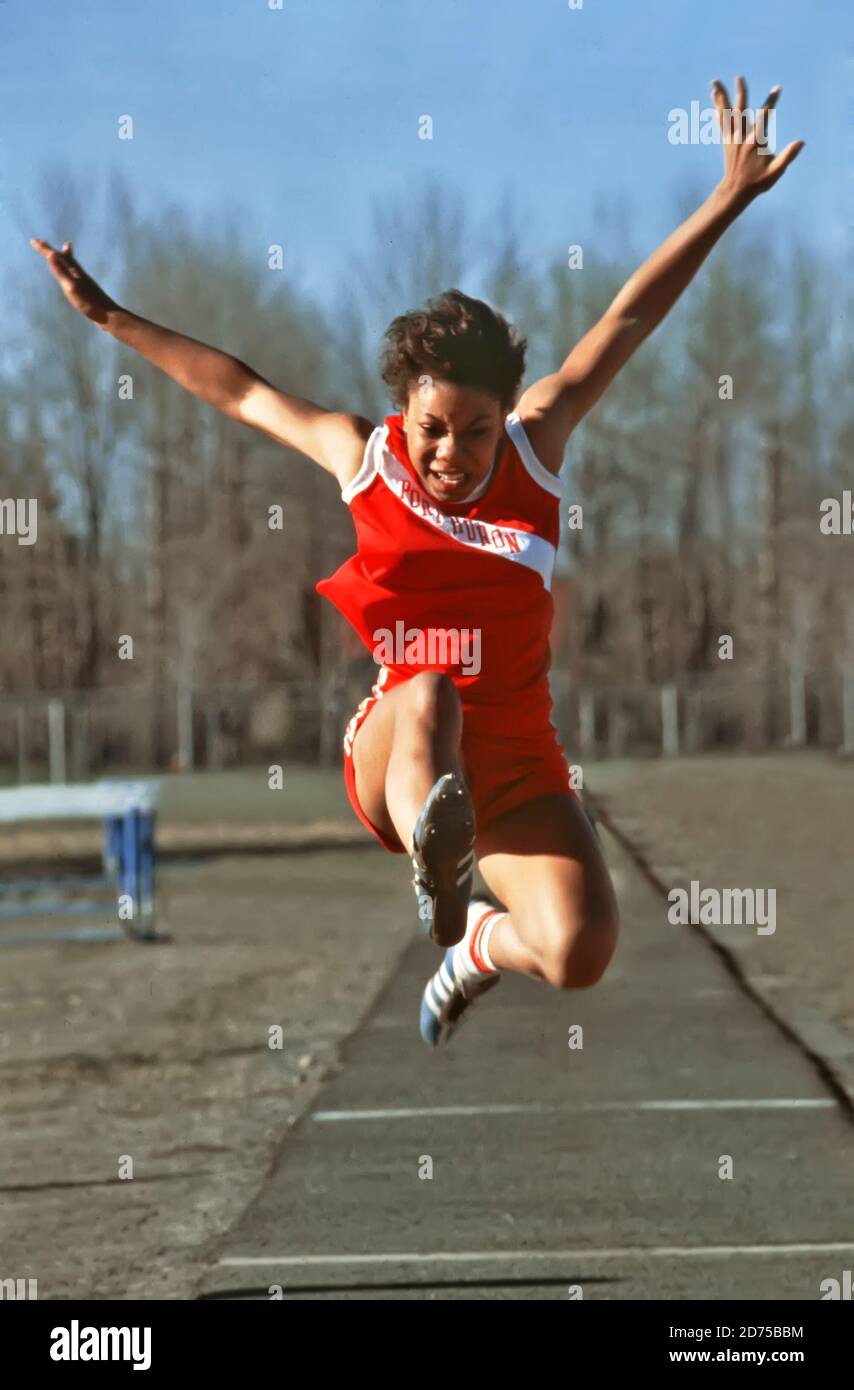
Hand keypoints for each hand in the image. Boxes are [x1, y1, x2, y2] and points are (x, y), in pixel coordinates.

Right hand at [29, 238, 116, 324]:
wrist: (110, 317)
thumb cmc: (90, 304)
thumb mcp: (71, 287)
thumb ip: (61, 272)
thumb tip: (51, 253)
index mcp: (74, 272)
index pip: (56, 257)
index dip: (44, 250)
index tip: (34, 241)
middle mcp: (79, 274)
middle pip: (64, 257)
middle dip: (51, 250)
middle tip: (42, 241)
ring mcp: (84, 281)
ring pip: (72, 264)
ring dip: (66, 255)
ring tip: (66, 247)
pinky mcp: (88, 290)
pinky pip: (77, 275)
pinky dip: (74, 270)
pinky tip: (76, 274)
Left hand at [711, 75, 803, 202]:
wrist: (736, 192)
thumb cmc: (758, 182)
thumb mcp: (776, 172)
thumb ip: (787, 157)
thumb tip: (801, 143)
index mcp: (755, 142)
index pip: (764, 117)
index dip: (771, 102)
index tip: (777, 88)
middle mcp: (741, 137)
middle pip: (739, 110)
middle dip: (740, 92)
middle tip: (739, 76)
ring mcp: (732, 139)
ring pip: (725, 114)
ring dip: (721, 98)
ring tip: (714, 83)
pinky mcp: (726, 141)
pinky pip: (721, 122)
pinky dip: (718, 110)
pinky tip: (715, 100)